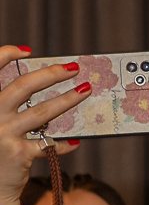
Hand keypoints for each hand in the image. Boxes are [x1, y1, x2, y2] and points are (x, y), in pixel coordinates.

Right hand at [0, 45, 85, 204]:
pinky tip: (74, 141)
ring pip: (41, 112)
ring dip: (67, 100)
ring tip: (85, 91)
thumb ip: (7, 106)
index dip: (4, 56)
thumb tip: (38, 84)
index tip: (26, 50)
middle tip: (73, 68)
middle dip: (50, 74)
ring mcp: (2, 134)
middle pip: (21, 88)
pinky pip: (49, 144)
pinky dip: (64, 143)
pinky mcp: (18, 154)